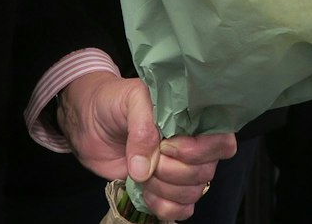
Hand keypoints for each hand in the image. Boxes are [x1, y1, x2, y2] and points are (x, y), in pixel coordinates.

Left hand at [58, 71, 236, 220]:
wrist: (90, 122)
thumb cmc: (115, 102)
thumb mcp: (131, 101)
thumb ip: (143, 129)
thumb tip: (146, 169)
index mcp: (194, 120)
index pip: (222, 142)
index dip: (199, 151)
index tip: (167, 147)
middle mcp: (194, 146)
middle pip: (205, 172)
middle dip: (172, 172)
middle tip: (149, 159)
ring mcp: (181, 170)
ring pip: (193, 193)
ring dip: (165, 190)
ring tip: (142, 175)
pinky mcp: (166, 190)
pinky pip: (182, 210)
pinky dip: (164, 207)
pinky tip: (146, 193)